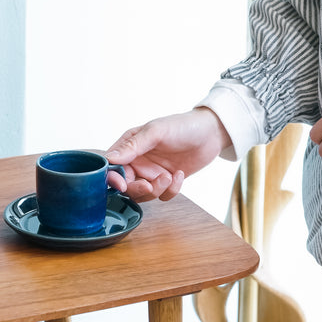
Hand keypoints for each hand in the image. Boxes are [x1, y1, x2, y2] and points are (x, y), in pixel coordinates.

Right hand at [106, 108, 229, 201]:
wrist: (211, 133)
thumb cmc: (182, 126)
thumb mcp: (156, 132)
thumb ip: (132, 146)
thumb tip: (110, 159)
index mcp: (129, 147)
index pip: (112, 167)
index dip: (113, 178)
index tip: (122, 184)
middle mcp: (138, 161)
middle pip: (126, 186)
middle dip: (137, 189)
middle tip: (149, 186)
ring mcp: (152, 172)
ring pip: (143, 194)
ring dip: (156, 190)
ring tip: (169, 176)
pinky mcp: (167, 181)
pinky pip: (162, 195)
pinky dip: (171, 190)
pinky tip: (179, 174)